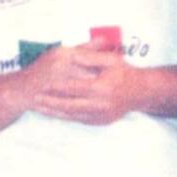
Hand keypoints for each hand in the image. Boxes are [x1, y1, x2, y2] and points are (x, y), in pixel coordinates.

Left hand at [23, 42, 137, 125]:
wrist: (141, 92)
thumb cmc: (125, 73)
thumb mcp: (110, 60)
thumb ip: (90, 57)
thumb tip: (72, 54)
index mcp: (102, 88)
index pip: (74, 87)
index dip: (57, 86)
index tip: (43, 83)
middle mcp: (101, 104)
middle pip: (69, 105)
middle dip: (50, 102)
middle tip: (34, 98)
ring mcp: (100, 115)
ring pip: (72, 115)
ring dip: (54, 111)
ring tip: (38, 107)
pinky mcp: (100, 122)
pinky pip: (78, 120)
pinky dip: (64, 116)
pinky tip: (53, 112)